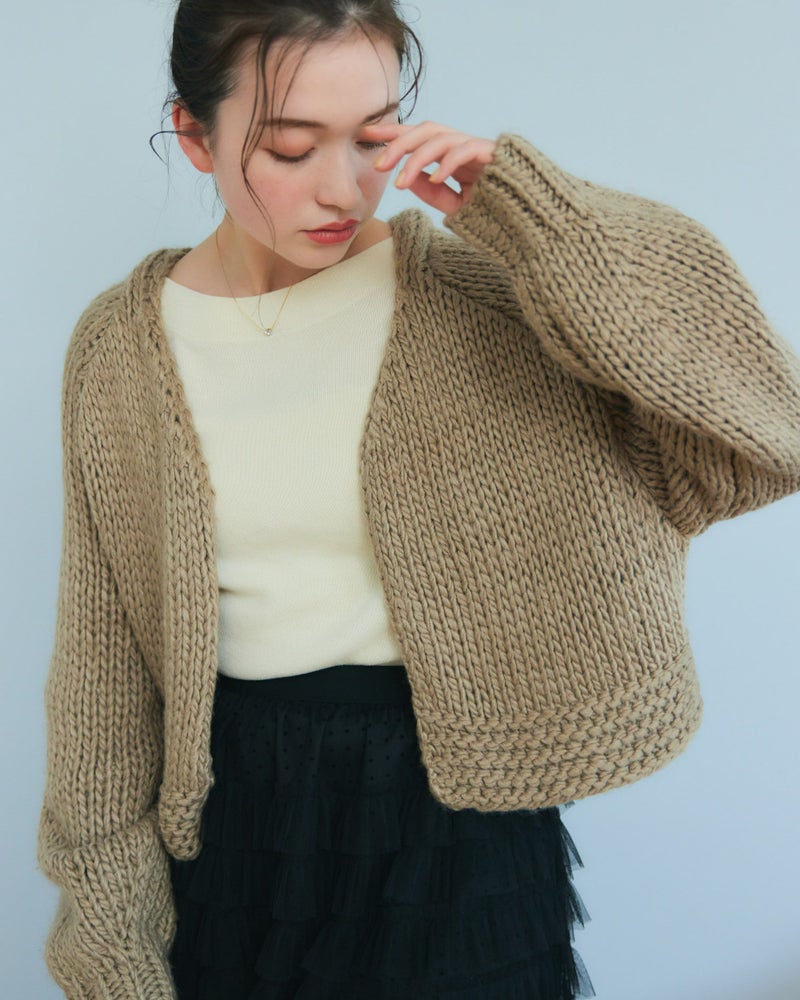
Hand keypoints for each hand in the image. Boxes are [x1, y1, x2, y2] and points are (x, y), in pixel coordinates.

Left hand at [366, 121, 495, 216]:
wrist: (530, 221)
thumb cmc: (495, 214)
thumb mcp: (455, 207)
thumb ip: (433, 192)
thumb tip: (407, 178)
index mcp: (452, 156)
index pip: (418, 138)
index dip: (391, 134)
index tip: (364, 135)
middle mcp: (463, 146)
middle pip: (425, 130)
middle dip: (398, 143)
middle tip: (377, 164)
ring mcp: (478, 148)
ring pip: (440, 138)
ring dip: (416, 159)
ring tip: (400, 181)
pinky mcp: (493, 154)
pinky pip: (465, 150)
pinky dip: (447, 163)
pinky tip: (436, 177)